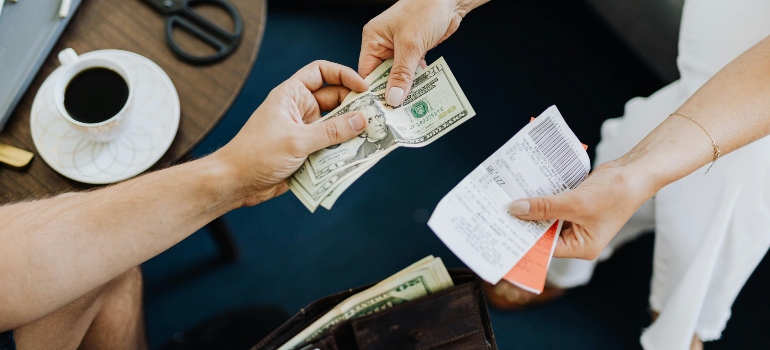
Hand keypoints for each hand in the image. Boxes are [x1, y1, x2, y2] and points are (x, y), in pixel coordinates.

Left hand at [213, 61, 368, 205]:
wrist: (236, 183)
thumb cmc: (257, 154)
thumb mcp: (297, 140)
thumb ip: (331, 131)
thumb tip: (362, 120)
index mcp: (292, 95)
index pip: (321, 72)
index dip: (344, 75)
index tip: (363, 87)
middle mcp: (300, 109)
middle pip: (335, 100)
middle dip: (355, 107)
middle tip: (376, 117)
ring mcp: (304, 131)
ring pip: (336, 125)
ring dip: (352, 131)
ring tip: (374, 136)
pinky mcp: (307, 151)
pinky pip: (331, 146)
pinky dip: (344, 149)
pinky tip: (359, 154)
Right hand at [359, 0, 486, 105]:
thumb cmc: (425, 9)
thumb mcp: (410, 44)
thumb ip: (402, 73)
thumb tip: (393, 98)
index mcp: (373, 39)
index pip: (366, 72)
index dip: (372, 92)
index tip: (379, 111)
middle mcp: (383, 44)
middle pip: (382, 77)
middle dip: (390, 93)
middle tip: (396, 114)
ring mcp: (399, 48)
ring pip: (398, 76)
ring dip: (406, 89)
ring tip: (410, 108)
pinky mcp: (414, 51)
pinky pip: (412, 72)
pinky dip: (417, 81)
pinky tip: (422, 94)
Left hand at [508, 160, 656, 259]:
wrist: (635, 171)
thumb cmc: (615, 193)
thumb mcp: (576, 202)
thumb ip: (545, 207)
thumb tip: (516, 210)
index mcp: (582, 246)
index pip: (547, 247)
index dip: (525, 239)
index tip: (503, 231)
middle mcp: (578, 237)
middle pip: (544, 231)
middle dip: (526, 220)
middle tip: (500, 212)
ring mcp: (576, 220)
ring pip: (546, 216)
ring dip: (532, 206)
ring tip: (507, 199)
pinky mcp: (574, 204)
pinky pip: (552, 203)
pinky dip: (542, 196)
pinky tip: (525, 188)